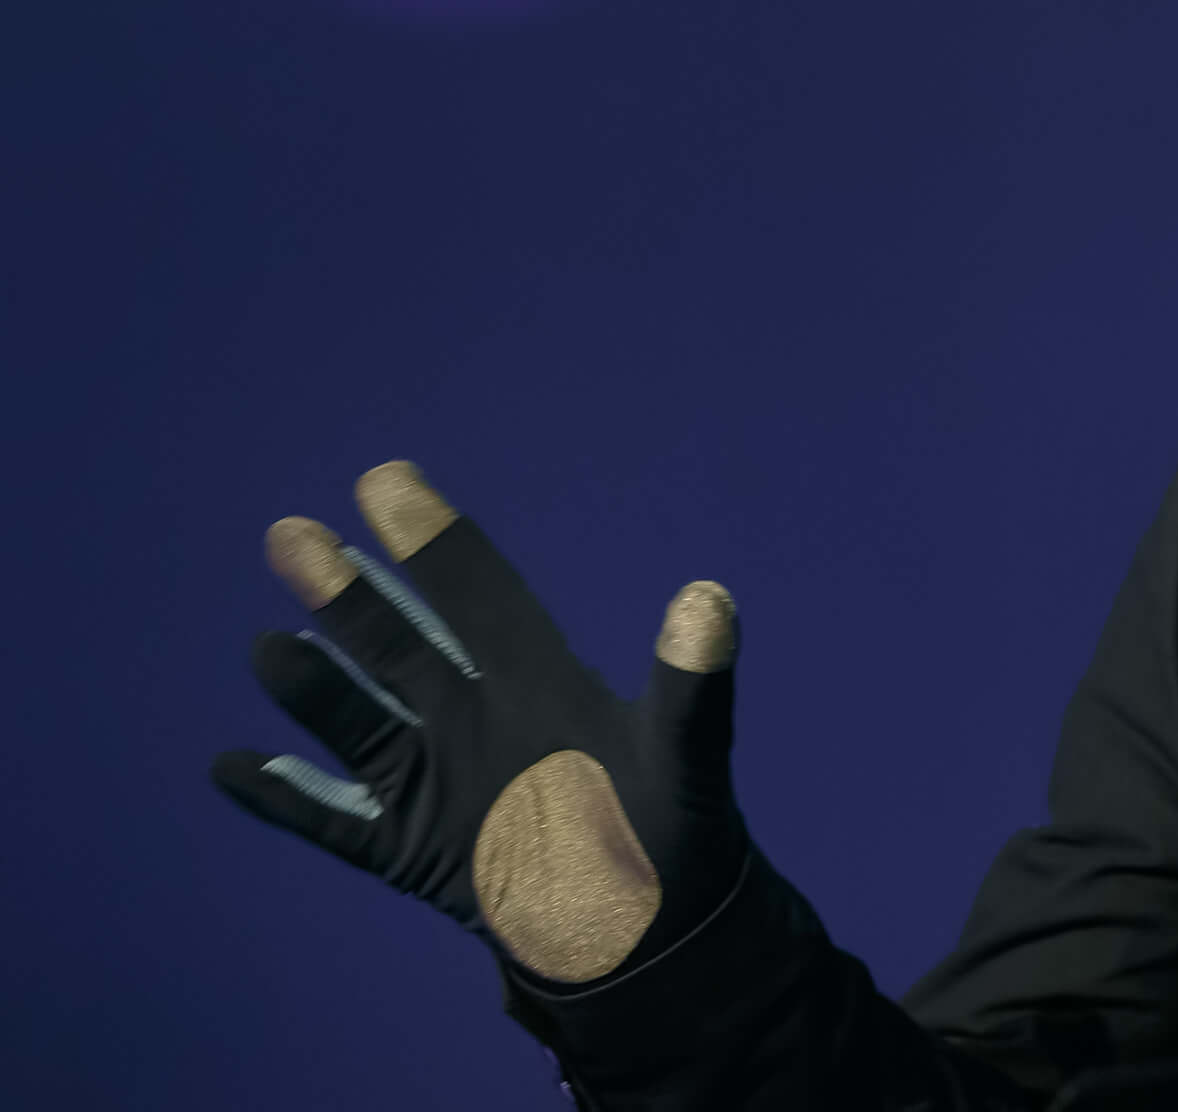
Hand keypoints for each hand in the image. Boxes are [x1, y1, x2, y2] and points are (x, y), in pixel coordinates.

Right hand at [212, 460, 748, 981]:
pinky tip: (232, 770)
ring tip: (266, 647)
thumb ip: (692, 686)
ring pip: (362, 725)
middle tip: (290, 532)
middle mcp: (479, 719)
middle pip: (401, 646)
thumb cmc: (678, 828)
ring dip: (316, 690)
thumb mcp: (686, 754)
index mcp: (541, 682)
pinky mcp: (416, 853)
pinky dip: (287, 800)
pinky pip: (338, 822)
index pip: (479, 595)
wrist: (654, 931)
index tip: (385, 480)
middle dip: (350, 595)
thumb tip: (711, 602)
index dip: (435, 542)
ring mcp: (441, 783)